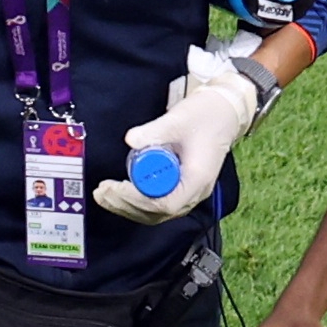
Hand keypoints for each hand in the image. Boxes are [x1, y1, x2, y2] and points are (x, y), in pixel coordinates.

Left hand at [94, 46, 258, 223]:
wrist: (224, 113)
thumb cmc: (206, 115)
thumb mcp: (179, 119)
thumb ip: (155, 130)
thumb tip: (131, 139)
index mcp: (198, 179)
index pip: (166, 203)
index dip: (137, 199)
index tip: (116, 186)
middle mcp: (194, 193)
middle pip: (157, 213)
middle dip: (126, 205)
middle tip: (102, 192)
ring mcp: (188, 193)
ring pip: (155, 213)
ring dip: (128, 207)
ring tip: (104, 195)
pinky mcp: (180, 189)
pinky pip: (156, 205)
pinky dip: (136, 202)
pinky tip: (119, 193)